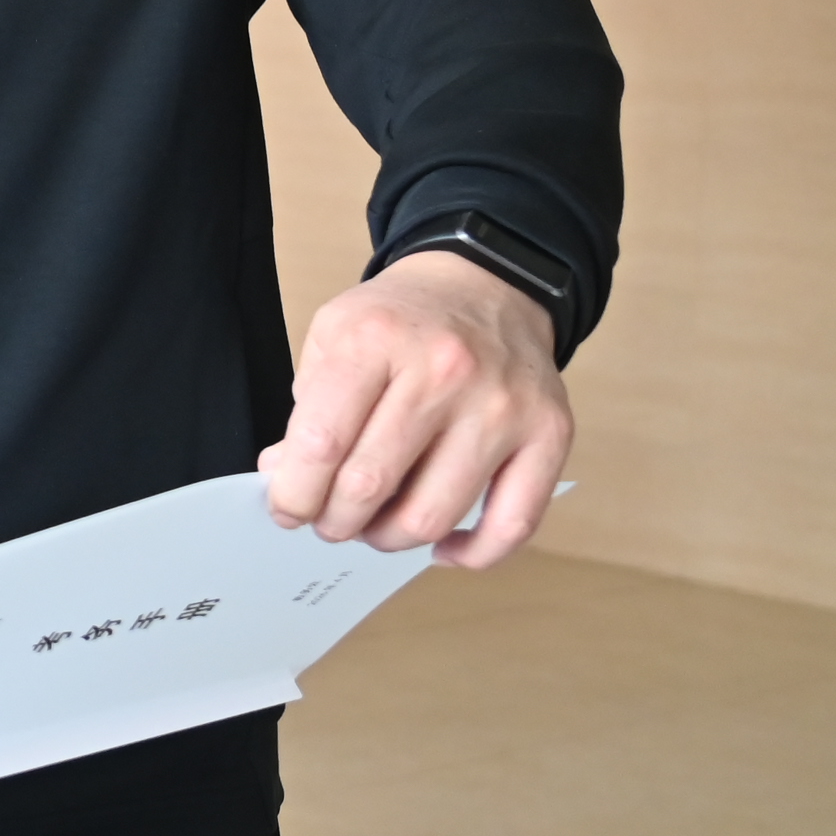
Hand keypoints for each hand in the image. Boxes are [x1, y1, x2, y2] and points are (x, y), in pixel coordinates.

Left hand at [264, 248, 574, 568]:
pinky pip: (512, 525)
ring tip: (375, 527)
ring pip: (431, 516)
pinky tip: (442, 546)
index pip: (321, 443)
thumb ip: (308, 408)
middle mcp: (444, 371)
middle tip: (328, 522)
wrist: (487, 282)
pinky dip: (471, 554)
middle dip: (334, 521)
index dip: (294, 494)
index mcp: (376, 340)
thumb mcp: (335, 335)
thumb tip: (286, 478)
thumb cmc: (403, 320)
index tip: (287, 509)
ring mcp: (502, 406)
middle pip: (370, 485)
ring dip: (389, 539)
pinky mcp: (549, 433)